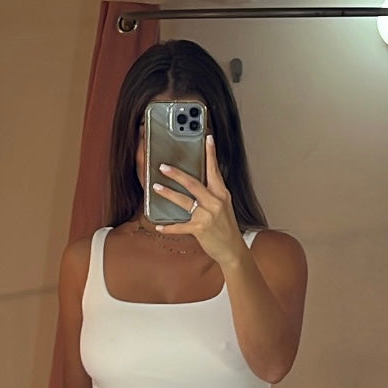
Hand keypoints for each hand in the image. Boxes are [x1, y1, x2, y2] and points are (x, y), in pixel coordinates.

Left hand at [151, 134, 245, 268]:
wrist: (232, 249)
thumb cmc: (226, 227)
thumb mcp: (224, 206)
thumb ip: (212, 193)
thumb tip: (197, 182)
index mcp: (222, 193)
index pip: (215, 170)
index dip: (211, 154)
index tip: (207, 138)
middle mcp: (215, 202)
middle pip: (193, 183)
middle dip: (177, 174)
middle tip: (163, 166)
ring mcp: (207, 215)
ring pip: (184, 201)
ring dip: (168, 193)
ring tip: (156, 187)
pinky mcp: (200, 229)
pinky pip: (180, 226)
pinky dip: (169, 227)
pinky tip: (159, 226)